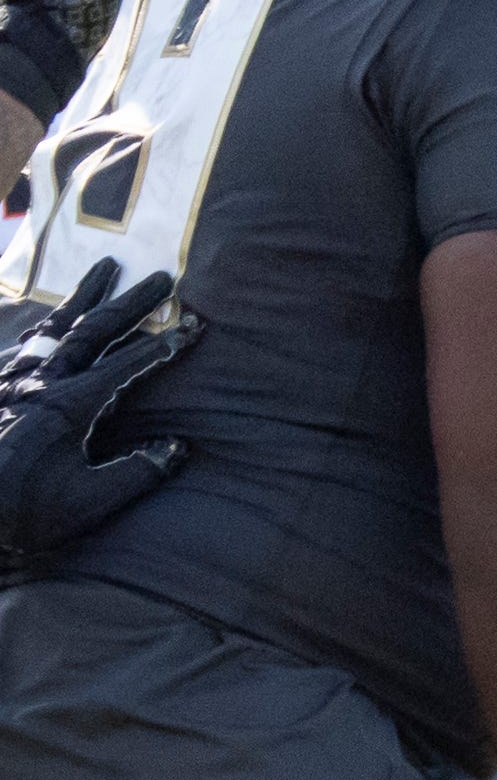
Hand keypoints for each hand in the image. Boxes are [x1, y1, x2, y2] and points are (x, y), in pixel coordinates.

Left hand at [0, 256, 199, 573]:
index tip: (195, 327)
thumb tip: (176, 447)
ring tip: (106, 268)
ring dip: (85, 295)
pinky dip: (44, 325)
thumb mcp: (87, 503)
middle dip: (132, 302)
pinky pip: (21, 343)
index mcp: (68, 404)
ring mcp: (10, 379)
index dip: (164, 345)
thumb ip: (136, 473)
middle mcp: (39, 380)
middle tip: (162, 277)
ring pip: (54, 325)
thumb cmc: (21, 511)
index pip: (127, 363)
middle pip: (93, 329)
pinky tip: (49, 321)